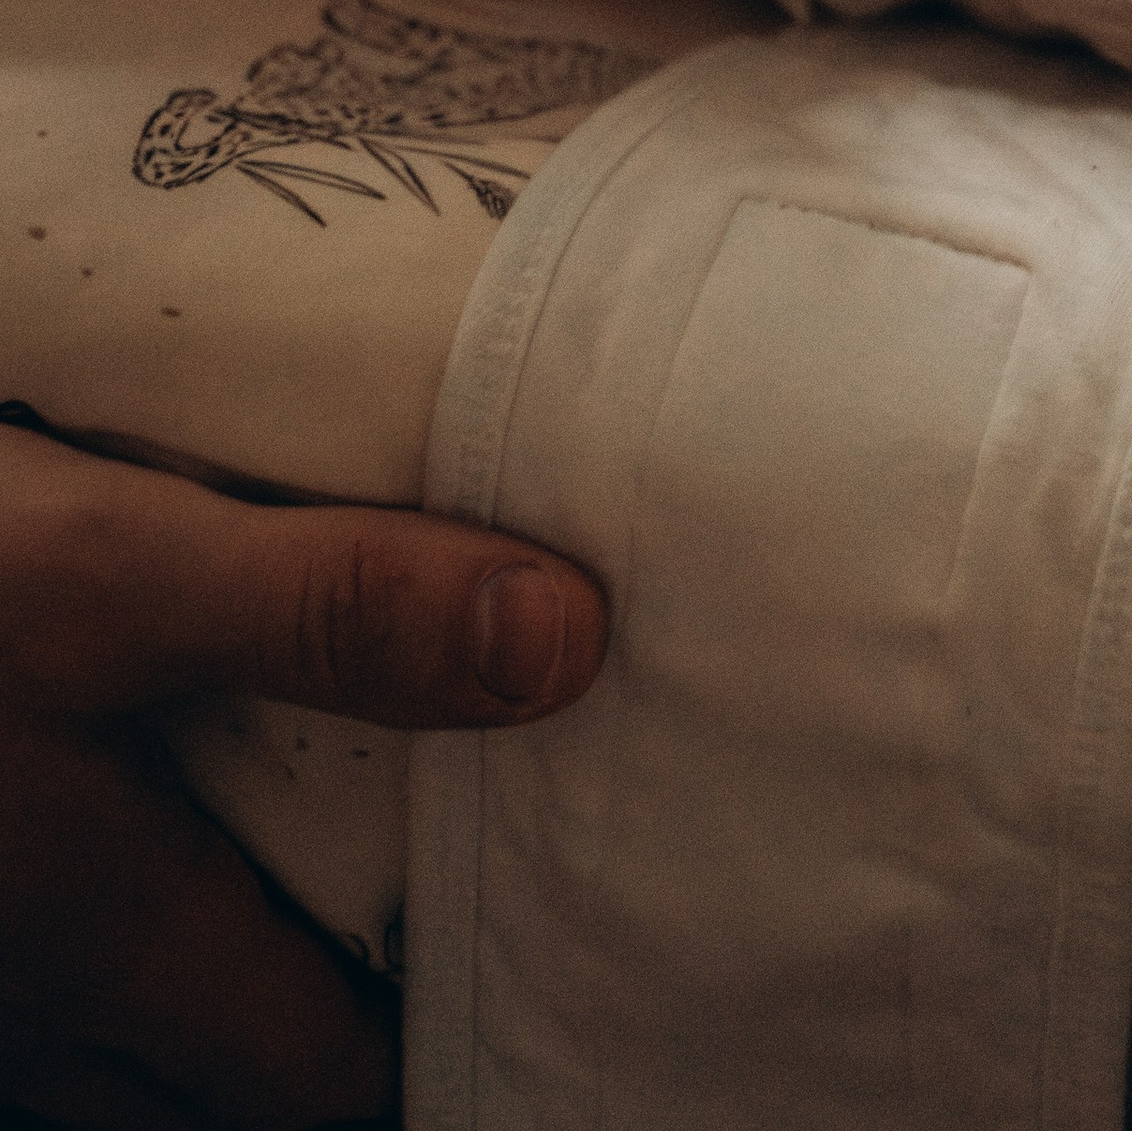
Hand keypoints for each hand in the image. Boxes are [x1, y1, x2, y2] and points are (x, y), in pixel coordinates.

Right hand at [0, 417, 603, 1128]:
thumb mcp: (112, 569)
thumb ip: (330, 607)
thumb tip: (564, 645)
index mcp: (120, 949)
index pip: (329, 1080)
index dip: (435, 1045)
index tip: (541, 978)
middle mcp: (33, 1015)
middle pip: (216, 1098)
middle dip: (322, 1054)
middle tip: (445, 945)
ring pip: (109, 1068)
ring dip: (202, 1018)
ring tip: (312, 910)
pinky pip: (37, 1019)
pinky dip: (110, 977)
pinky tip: (145, 846)